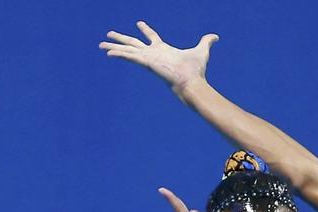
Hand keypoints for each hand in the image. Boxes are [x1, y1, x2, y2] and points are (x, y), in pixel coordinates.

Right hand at [99, 21, 217, 94]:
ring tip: (101, 44)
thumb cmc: (196, 70)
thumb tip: (216, 36)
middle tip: (109, 33)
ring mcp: (148, 58)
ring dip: (114, 46)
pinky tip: (108, 53)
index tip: (139, 23)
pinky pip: (129, 56)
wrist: (191, 82)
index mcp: (163, 49)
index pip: (152, 37)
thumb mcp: (201, 51)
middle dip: (122, 38)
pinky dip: (119, 54)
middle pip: (134, 42)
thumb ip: (206, 42)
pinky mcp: (146, 62)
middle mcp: (153, 53)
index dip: (145, 29)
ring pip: (127, 49)